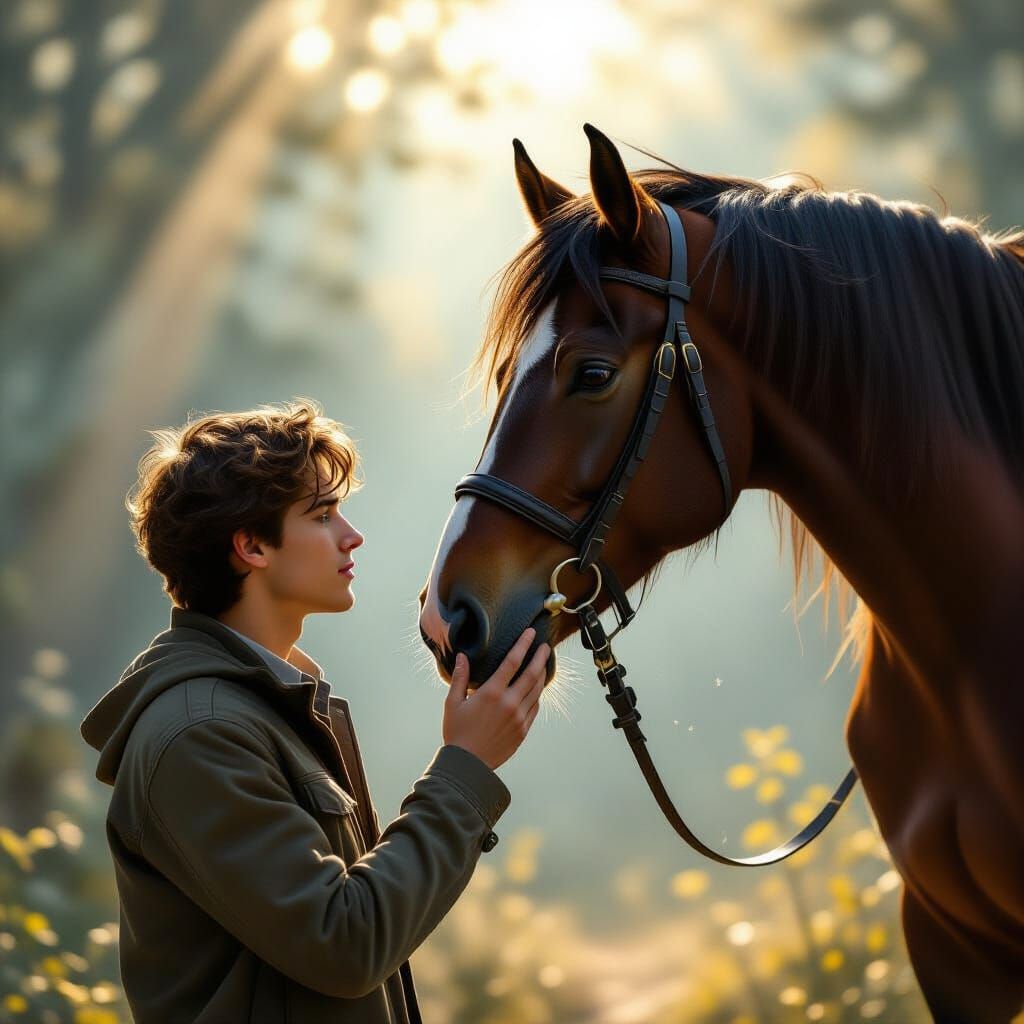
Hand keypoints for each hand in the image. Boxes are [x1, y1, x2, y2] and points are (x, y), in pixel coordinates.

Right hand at [441, 627, 549, 770]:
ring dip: (542, 675)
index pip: (512, 662)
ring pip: (537, 691)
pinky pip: (535, 708)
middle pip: (532, 674)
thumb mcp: (453, 703)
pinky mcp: (523, 731)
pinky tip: (536, 690)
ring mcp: (519, 718)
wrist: (468, 764)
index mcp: (491, 693)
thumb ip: (460, 678)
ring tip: (543, 665)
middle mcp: (509, 703)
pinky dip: (537, 695)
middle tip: (546, 646)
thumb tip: (461, 656)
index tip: (531, 633)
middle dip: (541, 657)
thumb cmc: (457, 732)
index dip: (523, 645)